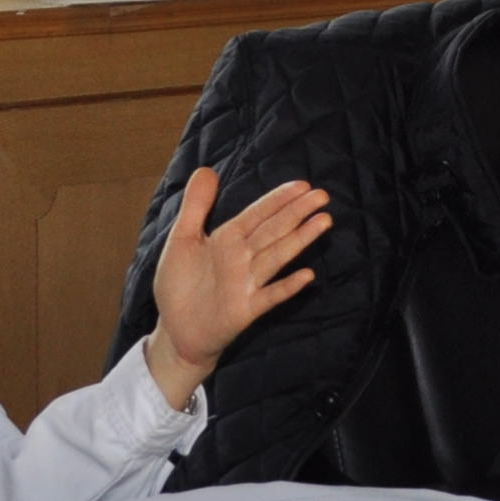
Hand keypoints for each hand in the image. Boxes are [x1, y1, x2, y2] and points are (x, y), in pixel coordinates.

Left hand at [142, 168, 329, 406]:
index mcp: (227, 239)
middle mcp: (242, 258)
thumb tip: (207, 169)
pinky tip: (306, 275)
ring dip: (299, 240)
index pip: (258, 214)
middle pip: (274, 231)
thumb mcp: (181, 239)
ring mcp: (247, 284)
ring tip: (323, 222)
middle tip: (322, 196)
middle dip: (297, 212)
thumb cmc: (179, 285)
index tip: (303, 185)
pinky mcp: (246, 310)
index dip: (279, 200)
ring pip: (277, 257)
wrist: (176, 331)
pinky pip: (270, 296)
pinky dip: (287, 286)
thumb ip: (195, 206)